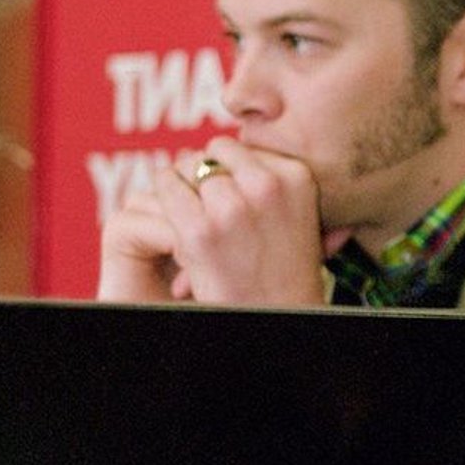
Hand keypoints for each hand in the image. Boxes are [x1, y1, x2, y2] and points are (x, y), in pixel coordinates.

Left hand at [113, 139, 341, 305]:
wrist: (274, 315)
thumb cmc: (285, 268)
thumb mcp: (300, 215)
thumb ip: (275, 180)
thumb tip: (238, 148)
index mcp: (296, 177)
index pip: (242, 149)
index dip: (229, 172)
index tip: (230, 198)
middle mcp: (267, 186)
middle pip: (215, 154)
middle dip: (206, 177)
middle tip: (206, 205)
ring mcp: (231, 208)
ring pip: (188, 167)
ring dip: (184, 187)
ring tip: (192, 213)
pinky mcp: (198, 229)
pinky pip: (165, 187)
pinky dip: (164, 199)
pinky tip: (175, 221)